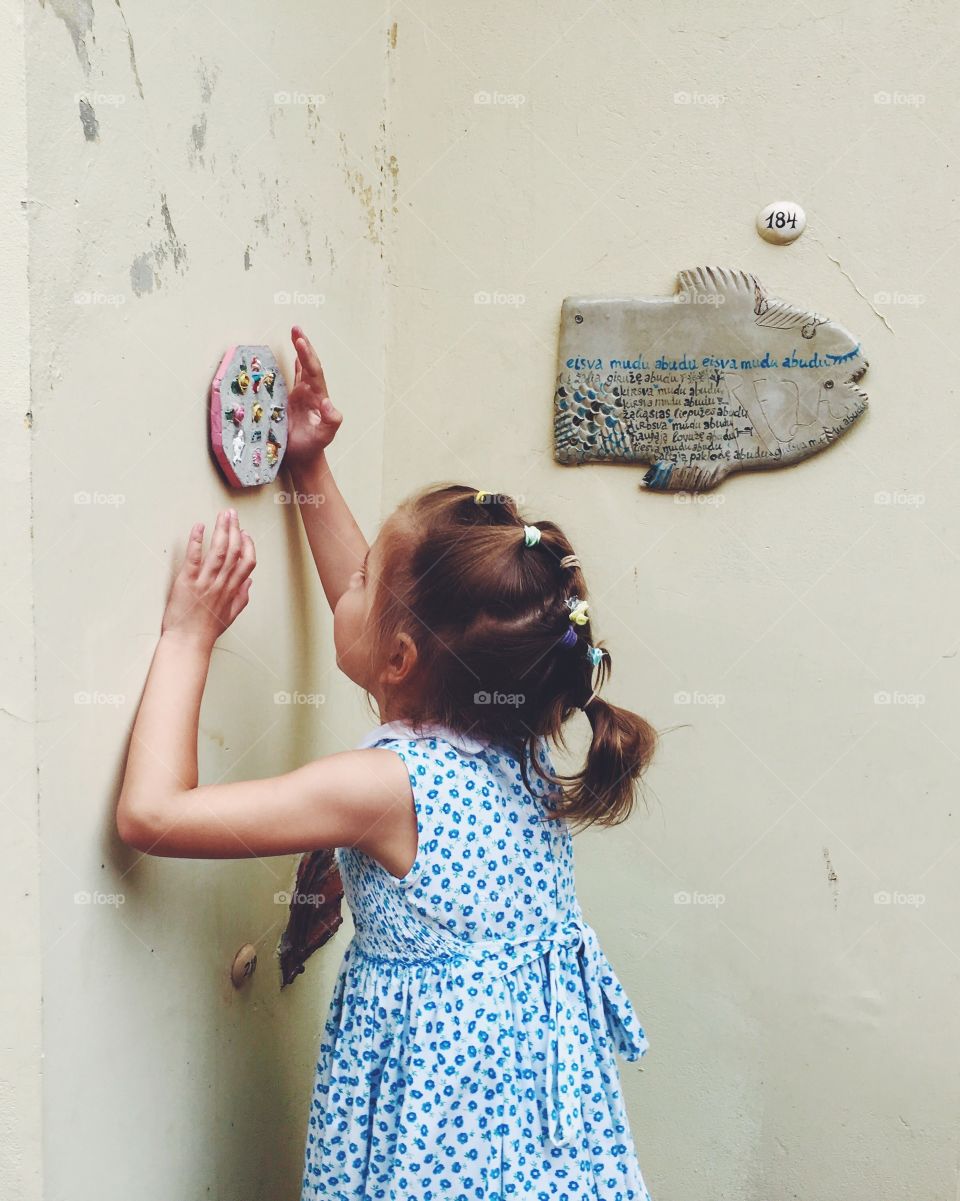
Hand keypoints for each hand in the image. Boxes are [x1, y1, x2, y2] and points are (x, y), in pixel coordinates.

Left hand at [161, 510, 255, 647]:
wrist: (188, 643)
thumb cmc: (206, 632)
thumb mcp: (230, 615)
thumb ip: (242, 597)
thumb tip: (249, 582)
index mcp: (232, 590)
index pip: (247, 562)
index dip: (248, 545)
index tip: (245, 533)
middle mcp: (221, 583)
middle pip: (234, 551)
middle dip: (235, 529)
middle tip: (232, 515)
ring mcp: (205, 582)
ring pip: (219, 551)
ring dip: (222, 530)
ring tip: (222, 516)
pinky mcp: (187, 582)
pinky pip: (195, 557)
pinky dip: (197, 540)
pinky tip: (199, 527)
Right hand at [284, 325, 342, 471]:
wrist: (304, 458)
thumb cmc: (313, 447)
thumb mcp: (325, 435)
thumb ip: (331, 420)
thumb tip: (329, 403)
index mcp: (317, 396)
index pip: (313, 371)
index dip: (307, 356)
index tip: (300, 341)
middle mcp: (311, 392)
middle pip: (309, 364)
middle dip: (303, 345)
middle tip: (296, 328)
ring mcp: (302, 395)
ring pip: (302, 368)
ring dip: (299, 350)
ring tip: (296, 332)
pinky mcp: (292, 401)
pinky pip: (294, 378)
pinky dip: (294, 365)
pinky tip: (293, 356)